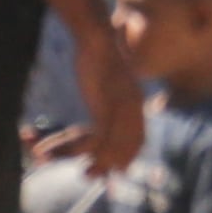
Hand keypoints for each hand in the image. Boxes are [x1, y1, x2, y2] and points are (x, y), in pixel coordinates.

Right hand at [75, 23, 147, 175]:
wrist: (97, 38)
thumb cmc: (100, 56)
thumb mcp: (114, 80)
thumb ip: (115, 97)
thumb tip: (109, 108)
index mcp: (137, 101)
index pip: (139, 137)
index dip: (129, 155)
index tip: (118, 169)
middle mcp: (134, 107)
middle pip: (128, 146)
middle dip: (112, 165)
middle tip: (92, 175)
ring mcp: (121, 108)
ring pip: (110, 146)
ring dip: (96, 162)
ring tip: (83, 173)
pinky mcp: (106, 105)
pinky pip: (96, 137)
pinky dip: (80, 148)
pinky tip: (72, 153)